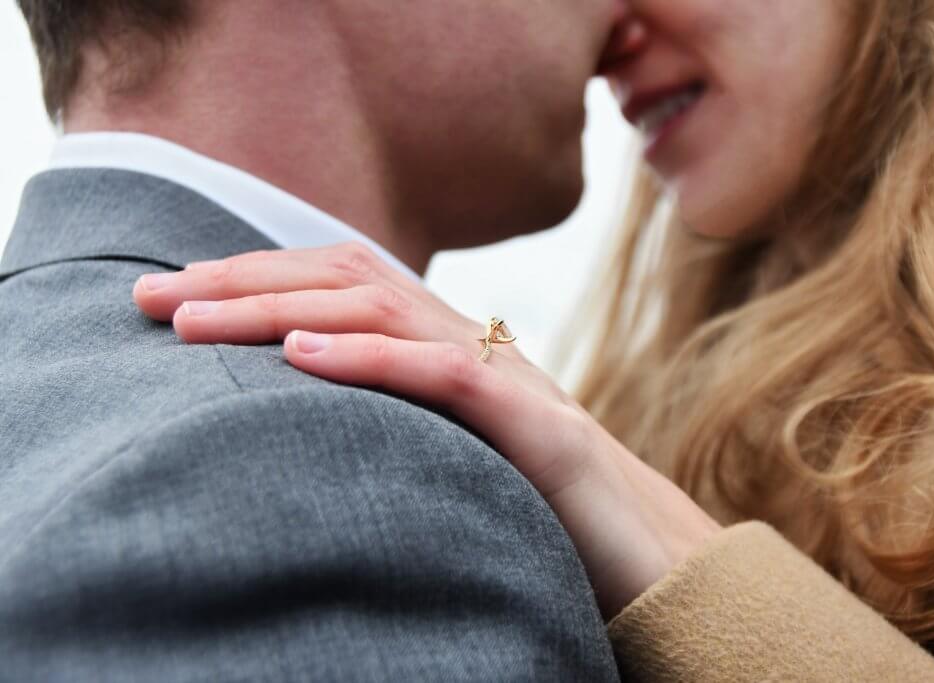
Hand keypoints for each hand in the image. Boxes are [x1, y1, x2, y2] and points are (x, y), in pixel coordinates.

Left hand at [133, 243, 720, 617]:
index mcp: (452, 348)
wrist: (652, 558)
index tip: (178, 295)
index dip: (260, 276)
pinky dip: (371, 356)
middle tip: (150, 297)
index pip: (348, 279)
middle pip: (352, 276)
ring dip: (282, 308)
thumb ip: (394, 418)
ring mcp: (511, 381)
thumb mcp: (453, 453)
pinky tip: (302, 356)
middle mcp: (478, 345)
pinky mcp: (539, 430)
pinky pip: (448, 376)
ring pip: (387, 308)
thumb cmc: (545, 514)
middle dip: (243, 281)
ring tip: (194, 323)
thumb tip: (303, 407)